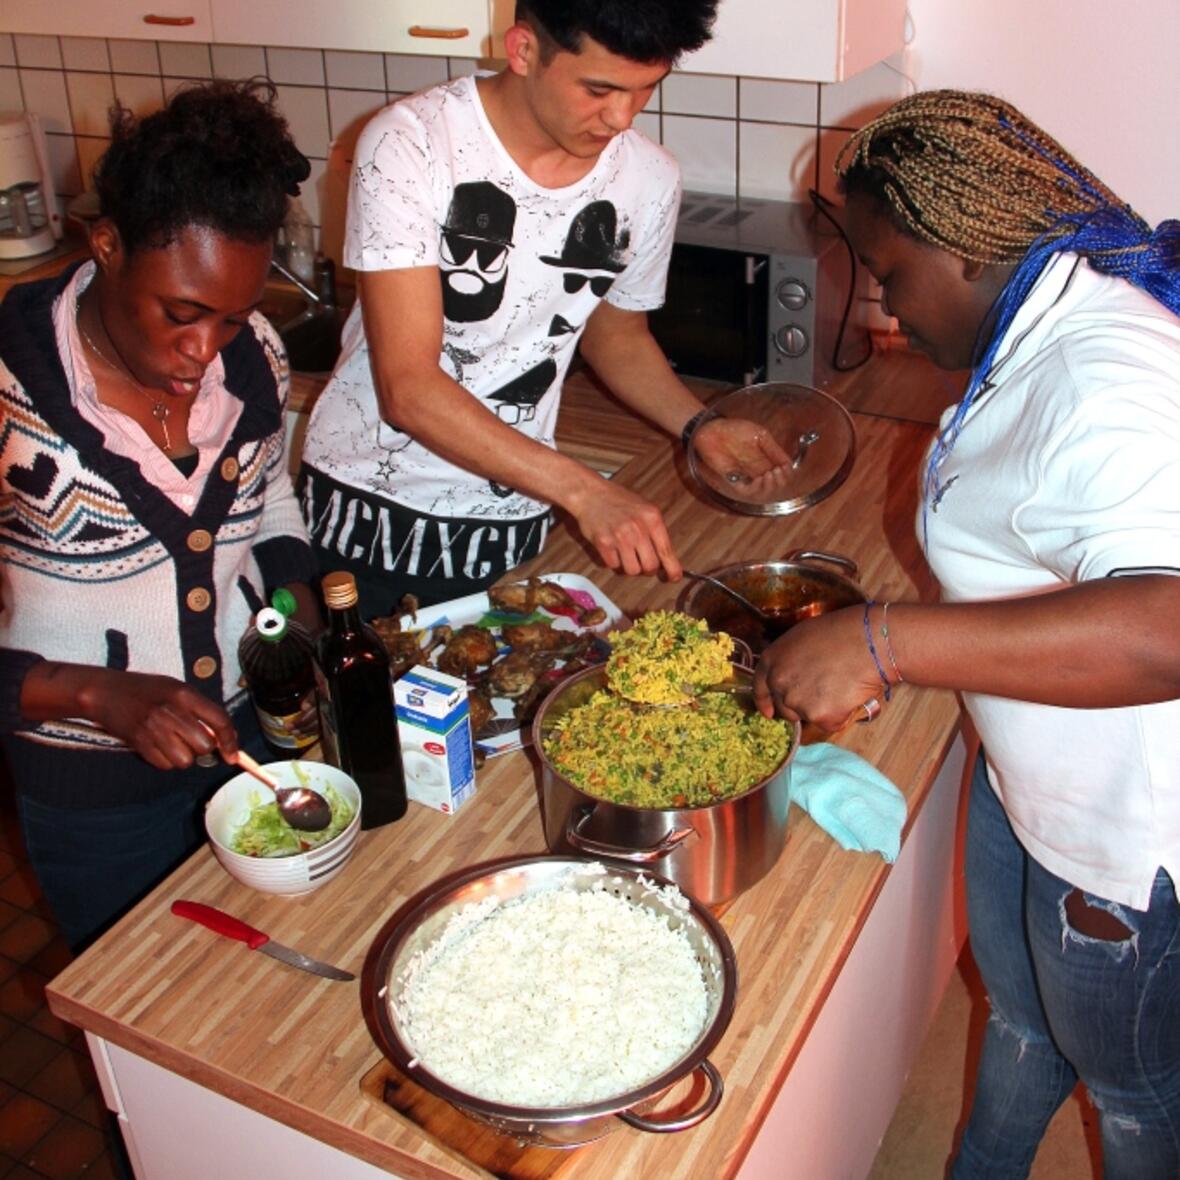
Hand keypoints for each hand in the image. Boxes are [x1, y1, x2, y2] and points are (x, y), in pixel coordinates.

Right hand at [83, 671, 238, 769]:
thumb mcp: (176, 688)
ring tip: (172, 742)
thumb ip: (199, 709)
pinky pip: (165, 765)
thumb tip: (223, 736)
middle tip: (192, 740)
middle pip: (205, 745)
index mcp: (184, 694)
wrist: (104, 691)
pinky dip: (166, 761)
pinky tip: (157, 746)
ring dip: (184, 756)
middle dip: (203, 748)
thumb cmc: (146, 689)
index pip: (220, 720)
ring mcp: (153, 729)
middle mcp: (171, 711)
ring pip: (186, 760)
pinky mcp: (139, 743)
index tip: (233, 756)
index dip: (230, 741)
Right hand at [570, 480, 681, 580]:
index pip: (666, 551)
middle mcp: (638, 528)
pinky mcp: (603, 543)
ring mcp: (620, 536)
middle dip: (647, 569)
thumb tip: (665, 558)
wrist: (591, 493)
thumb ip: (655, 532)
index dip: (672, 569)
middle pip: (650, 566)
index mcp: (652, 518)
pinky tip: (612, 550)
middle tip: (642, 562)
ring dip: (629, 567)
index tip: (674, 577)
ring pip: (632, 570)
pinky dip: (613, 562)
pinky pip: (614, 566)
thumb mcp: (644, 510)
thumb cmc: (618, 501)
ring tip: (625, 554)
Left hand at [691, 418, 792, 482]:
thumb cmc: (735, 429)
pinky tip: (762, 477)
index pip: (781, 476)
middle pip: (774, 487)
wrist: (714, 429)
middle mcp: (756, 472)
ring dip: (770, 486)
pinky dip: (757, 488)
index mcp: (765, 462)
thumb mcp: (761, 435)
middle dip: (780, 482)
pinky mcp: (733, 480)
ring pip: (762, 492)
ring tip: (770, 474)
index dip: (787, 475)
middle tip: (777, 471)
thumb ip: (774, 449)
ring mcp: (745, 477)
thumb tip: (788, 463)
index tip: (785, 467)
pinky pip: (747, 491)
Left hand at [753, 606, 885, 731]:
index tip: (769, 711)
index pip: (760, 687)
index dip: (765, 701)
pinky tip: (851, 695)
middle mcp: (778, 683)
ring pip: (808, 717)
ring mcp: (798, 702)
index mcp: (772, 660)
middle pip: (784, 707)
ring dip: (821, 710)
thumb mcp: (802, 637)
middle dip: (799, 706)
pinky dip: (842, 715)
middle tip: (822, 695)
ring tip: (841, 687)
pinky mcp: (820, 717)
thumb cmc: (840, 631)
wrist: (869, 642)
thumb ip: (790, 659)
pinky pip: (831, 722)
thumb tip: (794, 673)